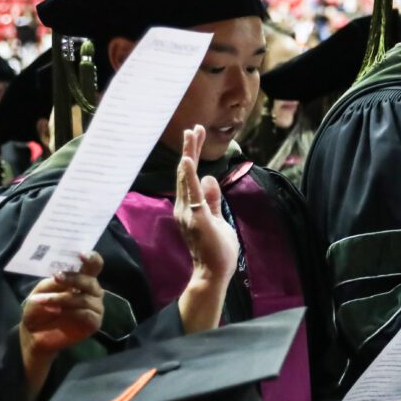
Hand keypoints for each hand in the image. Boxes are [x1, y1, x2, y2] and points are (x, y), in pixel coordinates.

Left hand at [20, 251, 104, 357]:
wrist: (33, 334)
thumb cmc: (38, 309)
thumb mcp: (40, 291)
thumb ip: (53, 283)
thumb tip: (64, 281)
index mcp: (82, 280)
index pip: (94, 266)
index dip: (92, 258)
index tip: (81, 254)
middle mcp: (92, 291)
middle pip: (91, 281)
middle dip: (74, 278)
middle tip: (57, 276)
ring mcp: (95, 307)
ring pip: (84, 298)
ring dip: (62, 298)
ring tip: (42, 301)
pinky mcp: (94, 322)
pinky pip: (86, 314)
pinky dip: (70, 312)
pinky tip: (57, 312)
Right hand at [175, 125, 238, 332]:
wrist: (213, 272)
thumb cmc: (215, 249)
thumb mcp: (217, 218)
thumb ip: (212, 200)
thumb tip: (210, 178)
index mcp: (189, 207)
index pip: (190, 177)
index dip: (192, 155)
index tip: (196, 135)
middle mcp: (184, 207)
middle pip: (186, 173)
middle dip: (190, 149)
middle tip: (193, 128)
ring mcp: (188, 213)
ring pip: (187, 179)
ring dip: (189, 156)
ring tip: (191, 136)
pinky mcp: (197, 219)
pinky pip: (192, 195)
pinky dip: (190, 177)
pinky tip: (188, 162)